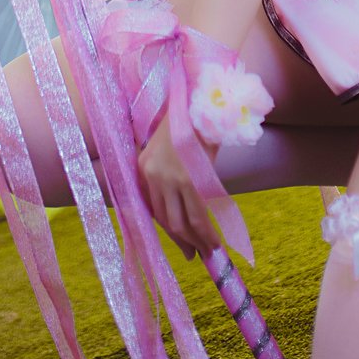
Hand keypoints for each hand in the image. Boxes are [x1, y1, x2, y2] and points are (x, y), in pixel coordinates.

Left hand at [137, 113, 219, 260]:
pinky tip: (214, 241)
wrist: (201, 103)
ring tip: (207, 252)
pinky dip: (206, 233)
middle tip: (193, 255)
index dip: (168, 229)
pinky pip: (197, 215)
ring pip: (181, 222)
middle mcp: (152, 175)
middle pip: (165, 219)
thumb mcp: (169, 148)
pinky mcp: (188, 180)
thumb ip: (168, 174)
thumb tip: (184, 204)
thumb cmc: (189, 122)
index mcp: (143, 166)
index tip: (180, 243)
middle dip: (181, 241)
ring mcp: (170, 179)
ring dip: (195, 242)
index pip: (153, 208)